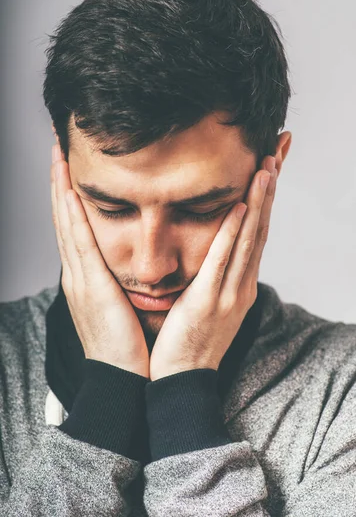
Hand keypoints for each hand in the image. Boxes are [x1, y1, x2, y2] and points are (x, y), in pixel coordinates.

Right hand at [51, 143, 149, 377]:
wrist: (121, 380)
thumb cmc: (126, 345)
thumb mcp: (120, 305)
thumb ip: (118, 282)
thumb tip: (126, 265)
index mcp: (86, 277)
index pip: (75, 227)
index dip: (68, 195)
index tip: (68, 166)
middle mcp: (77, 273)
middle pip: (64, 218)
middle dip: (58, 182)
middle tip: (55, 147)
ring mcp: (79, 278)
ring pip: (66, 223)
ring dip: (59, 188)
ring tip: (57, 155)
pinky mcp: (89, 285)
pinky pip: (78, 241)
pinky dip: (70, 213)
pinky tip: (67, 189)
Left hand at [149, 155, 276, 380]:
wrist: (180, 381)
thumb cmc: (189, 339)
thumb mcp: (208, 301)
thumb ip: (214, 275)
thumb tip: (213, 251)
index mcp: (240, 283)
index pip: (256, 232)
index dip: (265, 199)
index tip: (270, 166)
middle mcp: (241, 285)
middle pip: (260, 229)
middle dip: (269, 190)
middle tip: (276, 153)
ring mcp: (229, 294)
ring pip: (248, 240)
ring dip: (258, 203)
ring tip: (265, 169)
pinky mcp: (208, 301)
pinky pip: (222, 261)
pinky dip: (233, 234)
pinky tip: (241, 208)